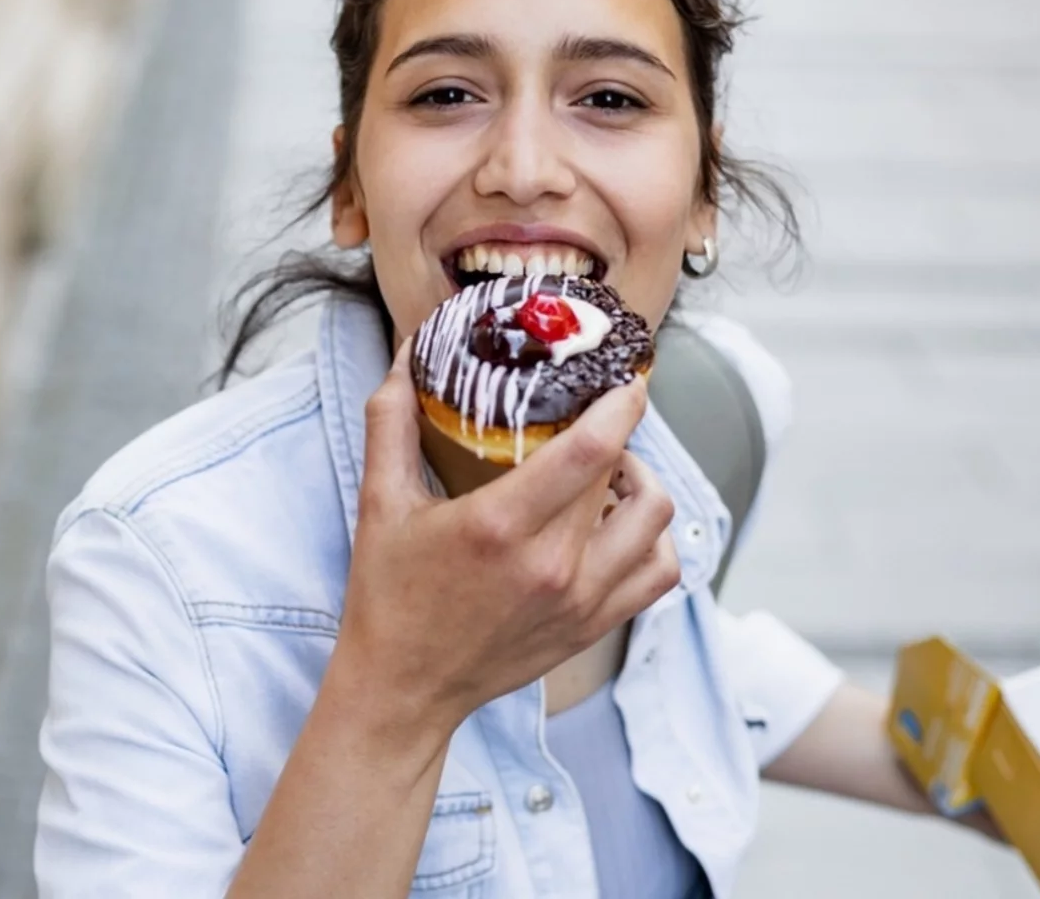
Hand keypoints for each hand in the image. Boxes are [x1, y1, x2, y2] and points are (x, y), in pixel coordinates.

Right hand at [331, 338, 678, 734]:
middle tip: (594, 415)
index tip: (624, 378)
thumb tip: (406, 353)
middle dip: (617, 433)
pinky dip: (652, 540)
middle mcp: (550, 566)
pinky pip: (658, 572)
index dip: (620, 404)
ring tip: (611, 468)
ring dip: (641, 483)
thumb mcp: (381, 501)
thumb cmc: (389, 594)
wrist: (404, 687)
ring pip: (654, 521)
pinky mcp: (592, 626)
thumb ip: (392, 420)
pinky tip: (618, 523)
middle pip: (623, 475)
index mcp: (498, 527)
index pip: (589, 450)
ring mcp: (579, 600)